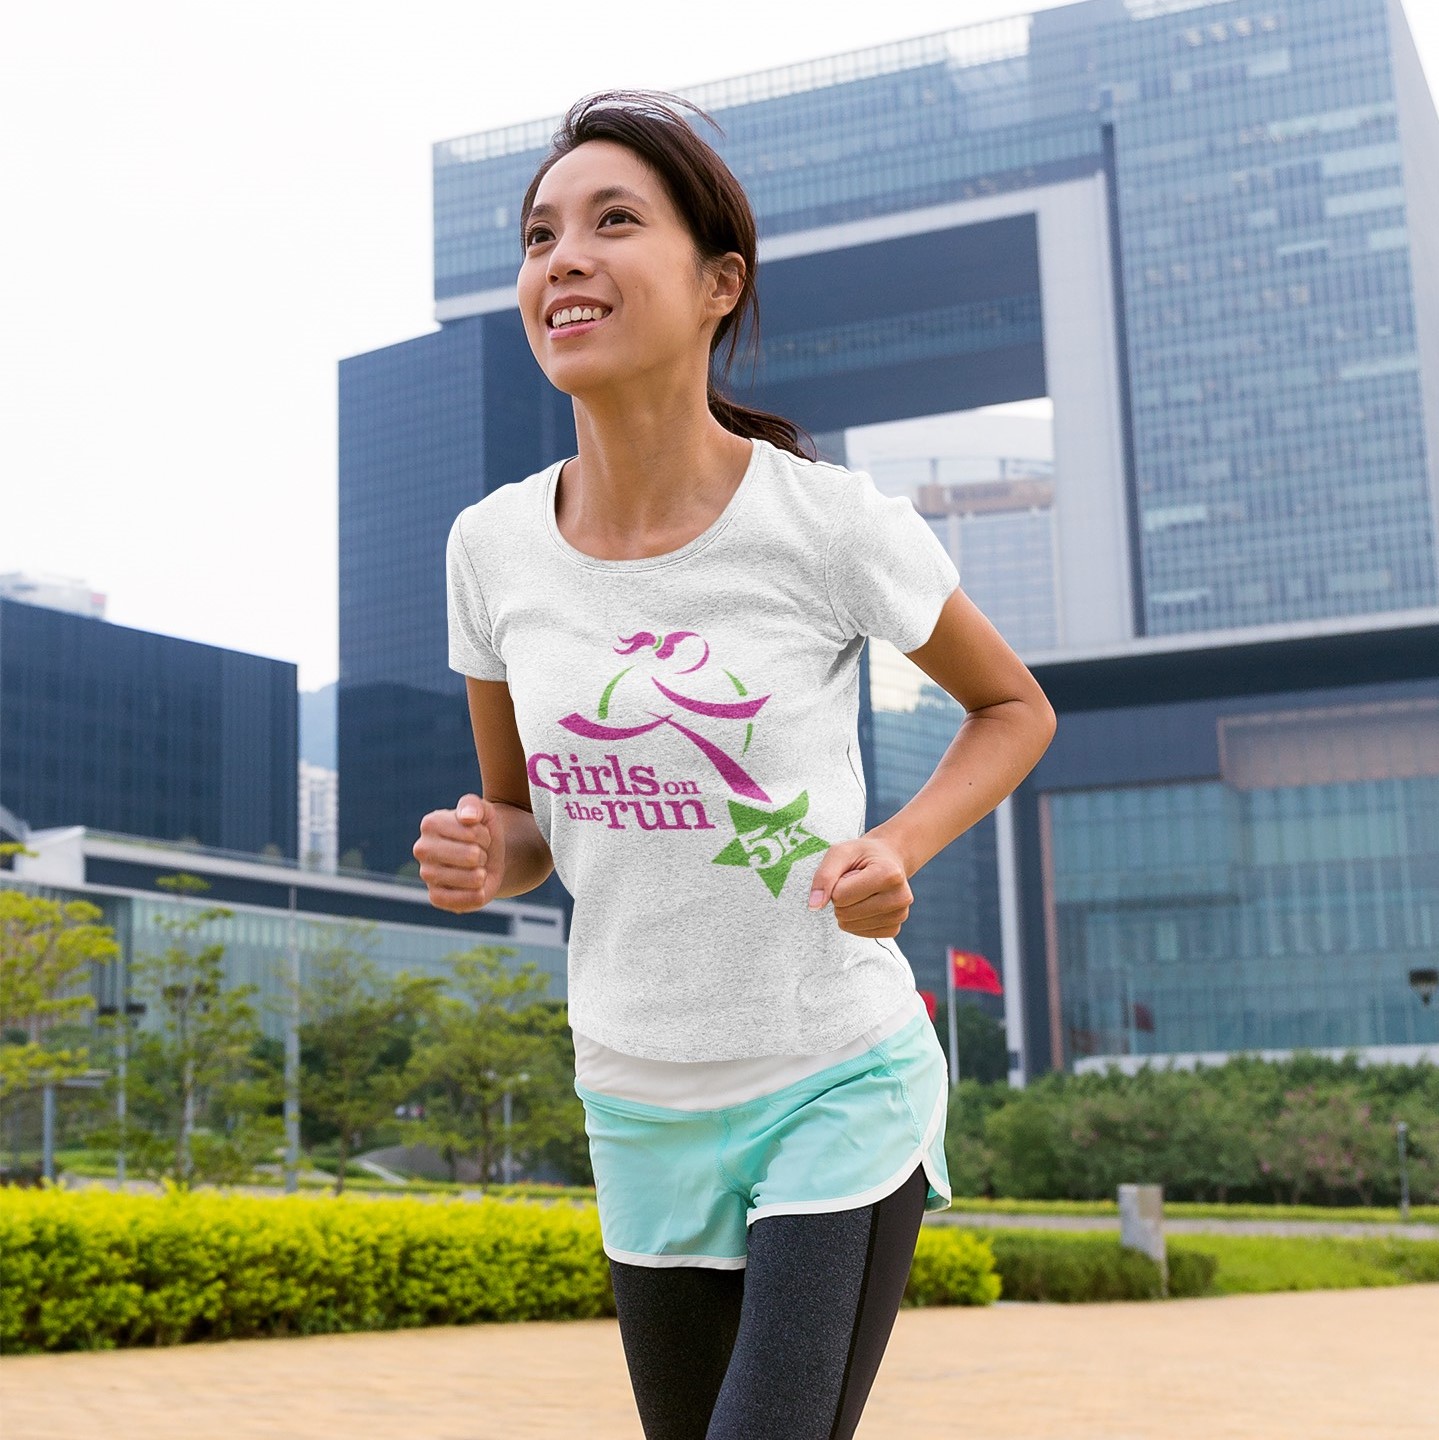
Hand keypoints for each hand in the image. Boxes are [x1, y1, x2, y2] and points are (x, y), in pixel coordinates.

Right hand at [413, 793, 505, 911]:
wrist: (487, 855)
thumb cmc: (481, 830)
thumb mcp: (483, 810)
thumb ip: (474, 805)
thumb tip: (468, 818)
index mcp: (430, 823)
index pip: (472, 833)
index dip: (484, 835)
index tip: (478, 834)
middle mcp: (422, 849)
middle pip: (471, 856)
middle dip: (484, 854)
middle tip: (478, 852)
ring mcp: (426, 874)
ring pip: (471, 878)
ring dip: (482, 873)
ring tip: (476, 867)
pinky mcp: (435, 897)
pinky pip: (461, 901)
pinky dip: (476, 894)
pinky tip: (475, 887)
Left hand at [806, 835, 912, 938]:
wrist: (887, 860)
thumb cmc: (862, 856)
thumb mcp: (840, 853)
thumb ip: (824, 876)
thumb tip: (814, 906)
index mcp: (890, 874)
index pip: (841, 895)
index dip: (837, 884)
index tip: (851, 873)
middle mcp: (900, 897)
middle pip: (845, 913)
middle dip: (840, 898)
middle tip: (855, 882)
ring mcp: (899, 915)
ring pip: (850, 925)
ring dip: (847, 909)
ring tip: (862, 891)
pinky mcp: (894, 929)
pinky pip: (858, 934)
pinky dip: (855, 920)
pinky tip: (866, 904)